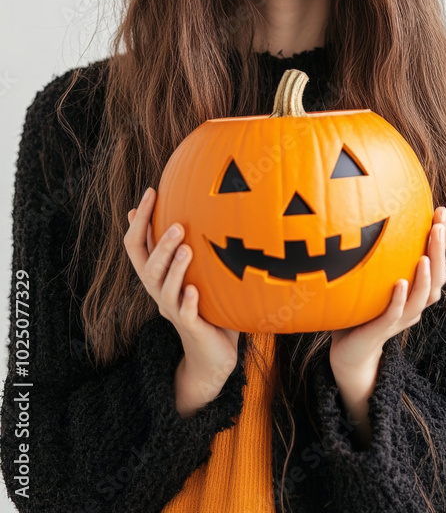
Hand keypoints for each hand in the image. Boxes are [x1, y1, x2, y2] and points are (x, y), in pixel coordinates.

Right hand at [124, 188, 239, 384]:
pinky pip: (186, 314)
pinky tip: (195, 289)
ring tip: (186, 249)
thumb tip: (159, 207)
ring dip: (174, 269)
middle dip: (160, 245)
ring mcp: (175, 310)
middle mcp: (159, 292)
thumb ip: (173, 244)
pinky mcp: (193, 328)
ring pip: (165, 289)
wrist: (211, 353)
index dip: (139, 221)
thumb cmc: (201, 302)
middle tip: (177, 225)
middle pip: (149, 268)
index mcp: (156, 276)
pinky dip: (188, 301)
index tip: (151, 190)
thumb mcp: (187, 270)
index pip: (135, 246)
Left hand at [329, 206, 445, 378]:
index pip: (436, 262)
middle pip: (437, 278)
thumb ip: (382, 253)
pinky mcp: (382, 329)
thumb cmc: (363, 307)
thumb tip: (378, 210)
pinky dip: (399, 299)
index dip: (443, 240)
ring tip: (425, 255)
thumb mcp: (375, 276)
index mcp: (416, 289)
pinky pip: (394, 314)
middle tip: (439, 226)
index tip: (441, 211)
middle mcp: (414, 303)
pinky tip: (400, 282)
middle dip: (439, 252)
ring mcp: (401, 318)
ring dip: (426, 276)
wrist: (350, 349)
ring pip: (422, 298)